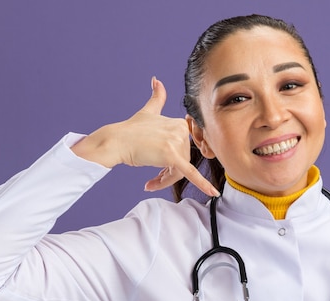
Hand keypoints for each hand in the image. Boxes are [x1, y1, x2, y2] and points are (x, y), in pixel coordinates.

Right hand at [71, 77, 219, 196]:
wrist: (116, 141)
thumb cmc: (130, 130)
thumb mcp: (147, 112)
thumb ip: (156, 97)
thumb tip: (157, 79)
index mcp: (179, 124)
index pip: (183, 151)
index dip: (171, 163)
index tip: (159, 168)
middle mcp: (180, 131)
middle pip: (182, 163)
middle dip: (167, 174)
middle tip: (152, 181)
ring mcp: (176, 142)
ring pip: (179, 171)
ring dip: (165, 181)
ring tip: (150, 183)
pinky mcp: (171, 155)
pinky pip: (191, 173)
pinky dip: (203, 184)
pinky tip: (212, 192)